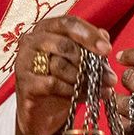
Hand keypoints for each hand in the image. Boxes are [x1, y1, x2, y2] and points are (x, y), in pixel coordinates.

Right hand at [13, 15, 115, 134]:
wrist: (42, 111)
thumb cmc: (63, 79)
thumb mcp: (80, 61)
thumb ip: (91, 47)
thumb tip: (104, 37)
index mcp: (47, 28)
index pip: (69, 23)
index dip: (90, 35)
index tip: (107, 50)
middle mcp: (32, 40)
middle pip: (64, 44)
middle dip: (90, 61)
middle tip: (109, 77)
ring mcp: (24, 61)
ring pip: (60, 65)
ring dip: (84, 79)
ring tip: (102, 89)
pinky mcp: (24, 83)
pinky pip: (52, 84)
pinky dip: (72, 91)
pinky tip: (84, 97)